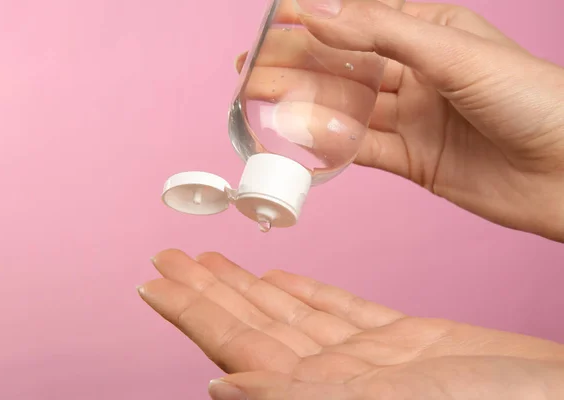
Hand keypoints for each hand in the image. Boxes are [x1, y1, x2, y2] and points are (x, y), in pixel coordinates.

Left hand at [138, 250, 563, 399]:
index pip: (236, 345)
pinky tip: (278, 277)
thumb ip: (300, 397)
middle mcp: (337, 379)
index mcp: (322, 394)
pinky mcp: (405, 340)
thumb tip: (221, 387)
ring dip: (249, 285)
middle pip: (254, 325)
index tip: (154, 283)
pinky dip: (307, 291)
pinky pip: (341, 310)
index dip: (192, 313)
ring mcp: (370, 358)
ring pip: (291, 313)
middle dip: (209, 289)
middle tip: (170, 255)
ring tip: (211, 259)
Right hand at [236, 1, 563, 241]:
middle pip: (344, 67)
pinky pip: (362, 149)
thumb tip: (318, 13)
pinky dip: (329, 144)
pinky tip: (296, 137)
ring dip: (303, 104)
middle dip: (296, 65)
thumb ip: (382, 33)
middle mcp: (418, 74)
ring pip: (346, 108)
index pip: (359, 21)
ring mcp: (414, 118)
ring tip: (259, 99)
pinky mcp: (414, 160)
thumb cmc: (532, 99)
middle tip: (250, 68)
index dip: (314, 19)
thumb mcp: (453, 52)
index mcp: (432, 33)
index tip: (270, 20)